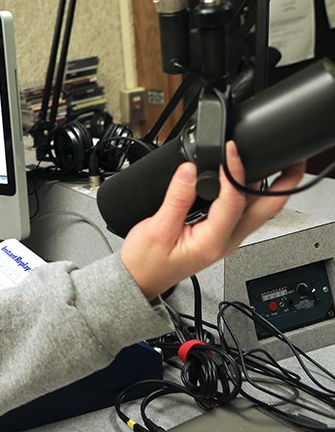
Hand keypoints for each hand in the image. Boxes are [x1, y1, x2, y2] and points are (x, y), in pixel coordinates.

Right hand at [121, 141, 304, 298]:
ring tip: (268, 160)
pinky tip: (242, 179)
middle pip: (268, 209)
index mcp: (213, 241)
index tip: (229, 151)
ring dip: (270, 186)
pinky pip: (244, 211)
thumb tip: (189, 171)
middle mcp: (227, 241)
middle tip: (290, 157)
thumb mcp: (156, 229)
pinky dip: (249, 192)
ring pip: (260, 210)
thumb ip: (176, 199)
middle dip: (284, 182)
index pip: (235, 201)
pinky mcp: (221, 234)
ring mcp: (227, 238)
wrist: (140, 280)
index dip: (234, 173)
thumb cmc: (146, 262)